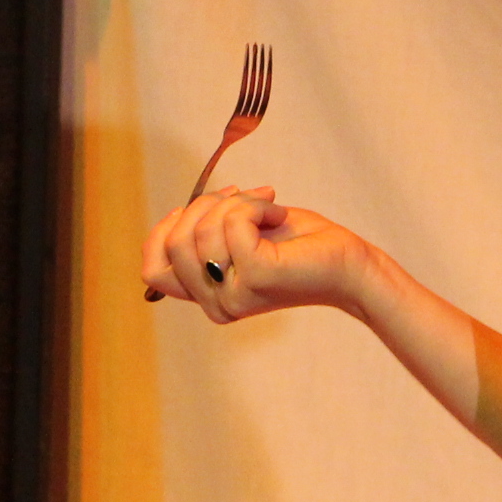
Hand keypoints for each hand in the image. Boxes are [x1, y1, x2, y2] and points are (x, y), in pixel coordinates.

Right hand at [139, 186, 368, 322]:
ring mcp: (234, 295)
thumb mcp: (240, 236)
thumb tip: (180, 212)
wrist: (348, 263)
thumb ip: (206, 234)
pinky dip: (254, 205)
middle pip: (174, 244)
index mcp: (208, 298)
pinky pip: (232, 223)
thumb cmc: (298, 245)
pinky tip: (278, 214)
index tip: (197, 208)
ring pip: (201, 230)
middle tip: (244, 198)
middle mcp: (216, 304)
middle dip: (205, 206)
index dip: (164, 231)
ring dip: (236, 203)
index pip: (153, 270)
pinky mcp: (257, 277)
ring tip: (269, 208)